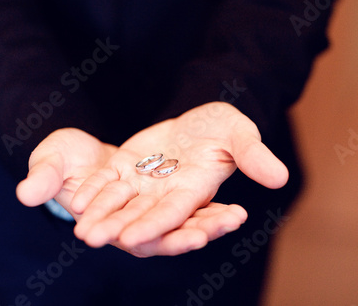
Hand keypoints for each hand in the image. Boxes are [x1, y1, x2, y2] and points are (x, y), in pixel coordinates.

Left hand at [17, 102, 287, 256]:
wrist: (201, 118)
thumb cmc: (225, 125)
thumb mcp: (240, 132)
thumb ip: (254, 156)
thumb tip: (280, 178)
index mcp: (195, 189)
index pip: (175, 212)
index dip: (156, 224)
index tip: (132, 236)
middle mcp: (167, 193)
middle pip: (142, 216)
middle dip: (118, 228)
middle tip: (92, 238)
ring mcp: (146, 182)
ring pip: (121, 204)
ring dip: (101, 216)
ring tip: (80, 229)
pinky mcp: (128, 166)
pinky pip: (109, 182)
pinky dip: (94, 191)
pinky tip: (76, 199)